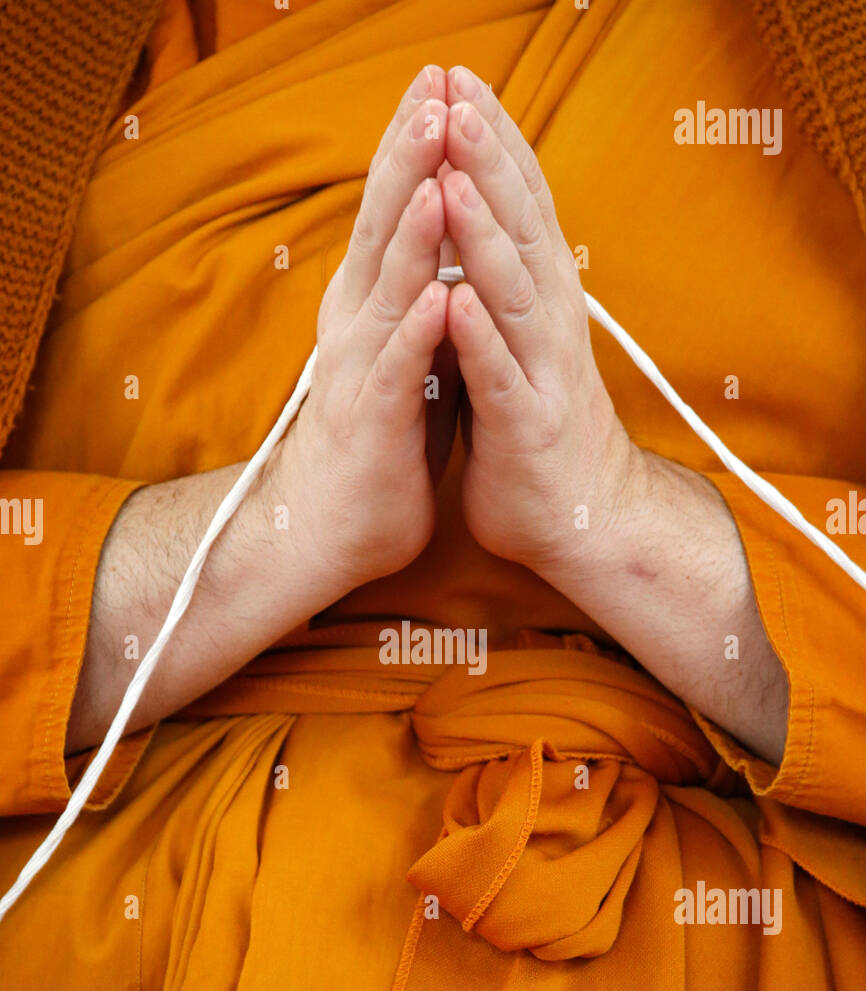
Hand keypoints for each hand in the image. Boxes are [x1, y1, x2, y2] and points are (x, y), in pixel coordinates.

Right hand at [276, 67, 454, 591]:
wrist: (327, 530)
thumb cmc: (376, 442)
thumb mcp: (404, 356)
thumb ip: (418, 301)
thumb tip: (448, 247)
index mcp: (368, 306)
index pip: (390, 212)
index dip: (413, 148)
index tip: (441, 83)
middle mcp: (356, 326)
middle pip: (381, 228)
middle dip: (410, 159)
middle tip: (435, 88)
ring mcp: (360, 372)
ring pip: (387, 290)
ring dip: (412, 231)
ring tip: (438, 170)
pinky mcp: (373, 424)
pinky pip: (399, 373)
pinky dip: (418, 335)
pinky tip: (439, 298)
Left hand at [440, 66, 637, 577]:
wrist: (583, 519)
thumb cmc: (538, 429)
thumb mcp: (520, 342)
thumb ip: (501, 287)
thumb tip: (475, 223)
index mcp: (541, 300)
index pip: (519, 205)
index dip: (492, 142)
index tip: (458, 83)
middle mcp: (549, 324)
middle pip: (520, 229)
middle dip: (486, 161)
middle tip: (455, 95)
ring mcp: (541, 374)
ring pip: (512, 294)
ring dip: (483, 237)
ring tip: (451, 178)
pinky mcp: (526, 427)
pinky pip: (501, 379)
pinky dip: (479, 340)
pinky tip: (455, 304)